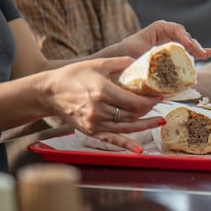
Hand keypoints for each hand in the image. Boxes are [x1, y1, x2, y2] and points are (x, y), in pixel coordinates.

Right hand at [44, 57, 164, 150]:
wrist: (49, 92)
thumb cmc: (73, 76)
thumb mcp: (98, 64)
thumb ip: (120, 62)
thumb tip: (139, 61)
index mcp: (102, 91)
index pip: (134, 101)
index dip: (150, 101)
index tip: (159, 96)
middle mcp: (99, 109)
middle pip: (132, 115)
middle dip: (149, 110)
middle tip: (160, 105)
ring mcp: (95, 122)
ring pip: (126, 127)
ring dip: (145, 126)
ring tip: (159, 122)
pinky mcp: (91, 131)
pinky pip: (112, 140)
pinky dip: (126, 145)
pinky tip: (139, 149)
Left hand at [117, 20, 210, 59]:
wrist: (121, 59)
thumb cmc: (127, 53)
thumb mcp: (137, 52)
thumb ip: (149, 56)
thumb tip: (158, 66)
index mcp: (160, 28)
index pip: (176, 30)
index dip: (183, 37)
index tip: (187, 45)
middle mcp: (169, 34)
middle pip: (186, 38)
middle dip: (194, 45)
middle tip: (200, 53)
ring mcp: (173, 43)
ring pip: (188, 45)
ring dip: (197, 51)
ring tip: (206, 54)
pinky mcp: (175, 54)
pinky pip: (188, 53)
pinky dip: (197, 54)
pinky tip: (209, 53)